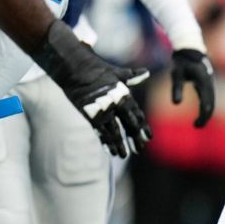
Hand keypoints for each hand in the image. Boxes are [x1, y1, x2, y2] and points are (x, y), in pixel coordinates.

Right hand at [34, 21, 151, 156]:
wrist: (75, 68)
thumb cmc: (96, 68)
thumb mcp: (117, 73)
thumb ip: (132, 76)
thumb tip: (146, 73)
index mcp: (124, 95)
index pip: (137, 115)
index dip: (143, 127)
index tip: (149, 138)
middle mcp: (116, 104)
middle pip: (129, 126)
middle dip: (135, 138)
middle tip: (141, 149)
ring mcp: (103, 110)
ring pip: (114, 132)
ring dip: (119, 144)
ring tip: (124, 155)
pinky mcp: (89, 114)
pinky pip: (99, 131)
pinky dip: (105, 142)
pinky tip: (110, 151)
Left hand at [171, 49, 214, 126]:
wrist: (190, 49)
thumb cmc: (182, 61)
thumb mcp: (176, 74)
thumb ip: (176, 88)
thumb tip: (176, 103)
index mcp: (204, 82)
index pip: (206, 102)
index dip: (203, 115)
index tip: (196, 125)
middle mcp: (209, 84)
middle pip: (211, 104)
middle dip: (205, 117)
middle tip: (197, 127)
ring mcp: (210, 84)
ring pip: (211, 101)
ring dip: (206, 113)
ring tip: (198, 123)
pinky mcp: (207, 84)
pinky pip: (209, 97)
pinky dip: (206, 106)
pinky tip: (201, 112)